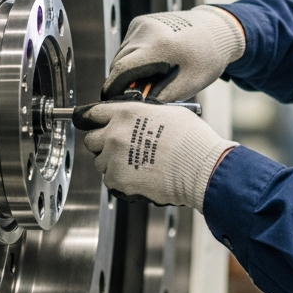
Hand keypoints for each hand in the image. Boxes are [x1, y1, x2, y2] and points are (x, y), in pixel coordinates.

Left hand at [81, 101, 235, 210]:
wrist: (200, 168)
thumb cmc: (191, 140)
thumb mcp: (169, 112)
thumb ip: (145, 114)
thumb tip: (140, 119)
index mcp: (126, 114)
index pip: (93, 113)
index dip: (94, 119)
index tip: (94, 123)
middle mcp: (115, 134)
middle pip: (91, 140)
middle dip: (102, 143)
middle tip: (120, 147)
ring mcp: (114, 158)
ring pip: (100, 162)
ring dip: (112, 163)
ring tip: (134, 164)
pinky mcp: (118, 180)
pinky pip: (110, 180)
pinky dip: (121, 180)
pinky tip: (139, 175)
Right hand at [101, 6, 245, 101]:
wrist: (216, 31)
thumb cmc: (206, 58)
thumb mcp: (188, 84)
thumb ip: (160, 98)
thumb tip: (137, 108)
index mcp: (158, 45)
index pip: (121, 70)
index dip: (113, 89)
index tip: (111, 102)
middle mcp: (145, 30)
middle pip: (118, 63)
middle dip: (123, 82)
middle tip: (140, 94)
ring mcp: (141, 23)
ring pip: (121, 55)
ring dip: (128, 70)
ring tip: (152, 78)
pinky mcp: (140, 22)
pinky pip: (128, 46)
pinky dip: (134, 58)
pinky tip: (152, 64)